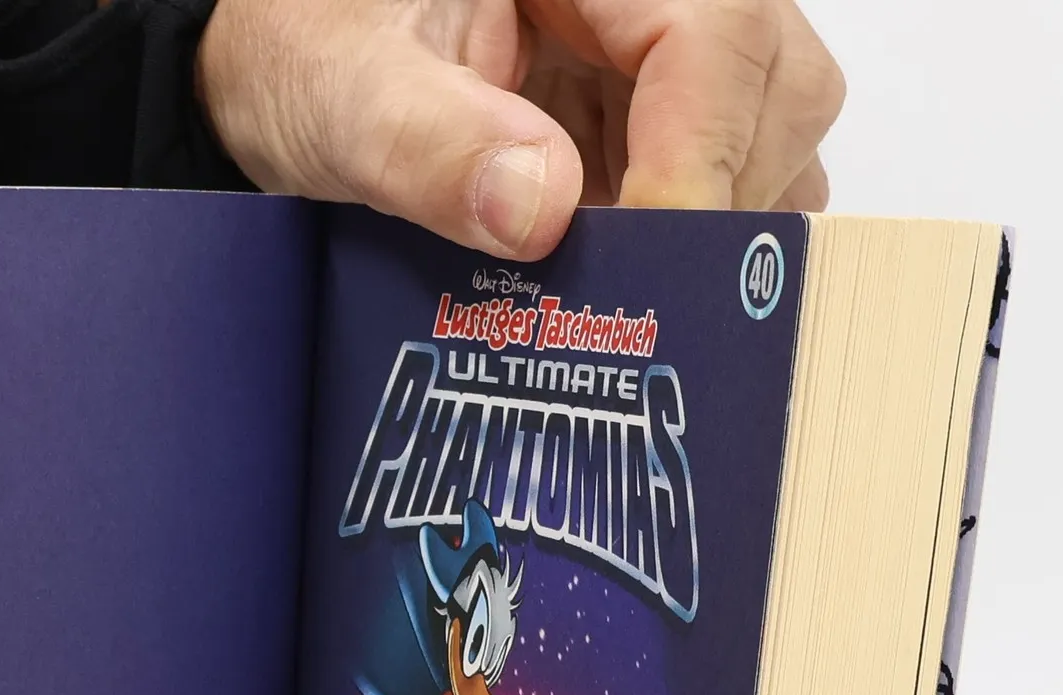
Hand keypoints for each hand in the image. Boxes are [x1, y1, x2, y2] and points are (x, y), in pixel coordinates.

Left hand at [197, 0, 843, 258]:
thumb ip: (428, 144)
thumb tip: (539, 211)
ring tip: (606, 283)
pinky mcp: (658, 112)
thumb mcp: (344, 96)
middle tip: (624, 290)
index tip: (646, 259)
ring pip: (770, 138)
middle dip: (711, 202)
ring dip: (704, 232)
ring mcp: (665, 49)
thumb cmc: (312, 53)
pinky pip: (727, 179)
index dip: (698, 159)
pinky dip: (683, 244)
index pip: (715, 36)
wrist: (290, 71)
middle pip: (772, 86)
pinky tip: (610, 277)